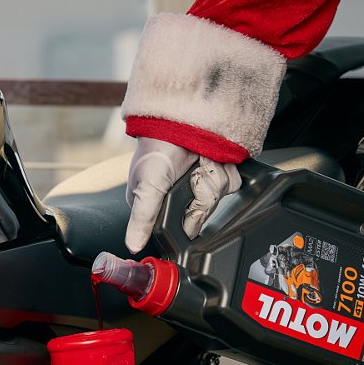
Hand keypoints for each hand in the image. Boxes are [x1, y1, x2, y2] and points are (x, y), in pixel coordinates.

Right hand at [125, 138, 241, 252]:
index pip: (178, 228)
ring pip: (217, 197)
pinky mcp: (217, 174)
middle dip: (200, 192)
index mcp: (156, 205)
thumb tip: (133, 245)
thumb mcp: (146, 188)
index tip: (182, 199)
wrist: (181, 119)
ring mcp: (200, 185)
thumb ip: (141, 219)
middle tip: (190, 173)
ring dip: (211, 177)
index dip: (187, 216)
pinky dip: (223, 169)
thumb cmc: (156, 149)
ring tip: (199, 160)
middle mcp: (179, 199)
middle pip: (201, 213)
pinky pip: (230, 184)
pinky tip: (210, 157)